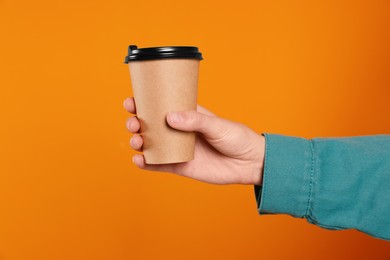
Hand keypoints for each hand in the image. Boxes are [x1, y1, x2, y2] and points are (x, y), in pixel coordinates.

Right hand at [124, 97, 264, 184]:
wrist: (249, 163)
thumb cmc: (236, 138)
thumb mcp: (217, 125)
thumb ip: (195, 121)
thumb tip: (170, 117)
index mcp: (187, 115)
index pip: (162, 106)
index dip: (144, 103)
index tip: (131, 102)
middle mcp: (179, 131)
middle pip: (151, 125)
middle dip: (137, 123)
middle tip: (134, 124)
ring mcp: (178, 149)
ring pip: (152, 145)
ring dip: (138, 142)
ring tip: (137, 142)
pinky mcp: (180, 166)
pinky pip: (159, 165)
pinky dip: (146, 164)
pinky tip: (139, 160)